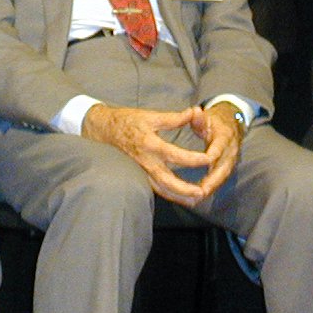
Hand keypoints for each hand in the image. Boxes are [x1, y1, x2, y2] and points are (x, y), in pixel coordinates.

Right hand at [82, 104, 211, 205]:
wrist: (103, 130)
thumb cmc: (127, 121)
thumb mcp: (151, 116)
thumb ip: (175, 118)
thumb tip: (195, 111)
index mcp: (151, 145)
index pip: (176, 156)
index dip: (193, 159)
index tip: (208, 159)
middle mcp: (146, 162)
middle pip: (168, 181)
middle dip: (186, 189)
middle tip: (203, 192)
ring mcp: (142, 171)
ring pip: (162, 189)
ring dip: (179, 196)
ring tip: (196, 200)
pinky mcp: (139, 175)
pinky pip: (156, 189)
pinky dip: (170, 194)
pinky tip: (182, 198)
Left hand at [192, 102, 244, 198]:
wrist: (231, 123)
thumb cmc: (214, 120)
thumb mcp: (207, 116)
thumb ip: (199, 117)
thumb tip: (194, 111)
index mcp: (225, 136)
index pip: (220, 146)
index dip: (213, 154)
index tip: (205, 161)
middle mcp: (230, 150)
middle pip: (223, 167)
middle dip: (213, 180)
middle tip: (200, 190)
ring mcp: (230, 159)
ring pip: (222, 175)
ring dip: (212, 186)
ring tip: (198, 196)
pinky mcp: (227, 166)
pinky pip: (220, 178)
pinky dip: (212, 187)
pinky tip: (199, 195)